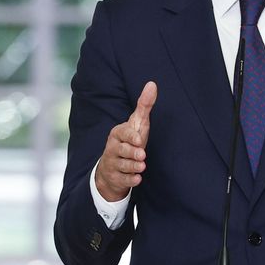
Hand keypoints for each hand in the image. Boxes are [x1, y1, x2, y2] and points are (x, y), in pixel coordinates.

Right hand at [95, 81, 156, 201]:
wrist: (114, 166)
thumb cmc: (131, 140)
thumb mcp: (138, 123)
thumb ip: (144, 105)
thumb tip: (152, 84)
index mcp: (117, 133)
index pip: (123, 133)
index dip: (131, 137)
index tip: (139, 140)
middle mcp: (112, 148)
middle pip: (122, 150)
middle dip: (132, 153)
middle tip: (142, 156)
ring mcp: (112, 163)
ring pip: (122, 166)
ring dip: (133, 167)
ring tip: (142, 166)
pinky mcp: (114, 178)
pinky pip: (122, 180)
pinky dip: (130, 180)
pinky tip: (137, 179)